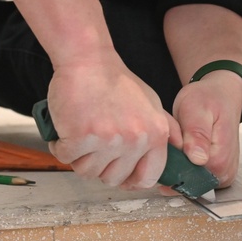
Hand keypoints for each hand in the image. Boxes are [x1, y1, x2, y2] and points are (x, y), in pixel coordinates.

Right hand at [46, 53, 177, 189]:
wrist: (88, 60)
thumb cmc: (116, 81)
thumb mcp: (152, 103)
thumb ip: (167, 130)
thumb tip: (181, 152)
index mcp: (156, 134)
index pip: (147, 178)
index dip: (130, 180)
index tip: (120, 175)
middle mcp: (135, 139)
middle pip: (112, 179)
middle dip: (100, 166)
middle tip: (95, 144)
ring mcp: (108, 139)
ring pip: (87, 172)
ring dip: (79, 157)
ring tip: (82, 133)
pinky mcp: (81, 137)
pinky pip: (65, 158)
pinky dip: (60, 146)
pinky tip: (66, 129)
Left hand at [170, 69, 241, 187]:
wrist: (220, 93)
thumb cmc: (208, 98)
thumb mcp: (196, 109)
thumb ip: (197, 134)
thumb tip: (197, 158)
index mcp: (220, 160)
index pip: (186, 179)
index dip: (170, 166)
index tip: (164, 149)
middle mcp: (225, 172)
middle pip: (188, 183)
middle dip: (174, 167)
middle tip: (171, 141)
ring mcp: (223, 174)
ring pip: (190, 182)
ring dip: (179, 167)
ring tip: (178, 142)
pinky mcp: (218, 172)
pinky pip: (195, 177)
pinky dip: (185, 166)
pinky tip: (182, 149)